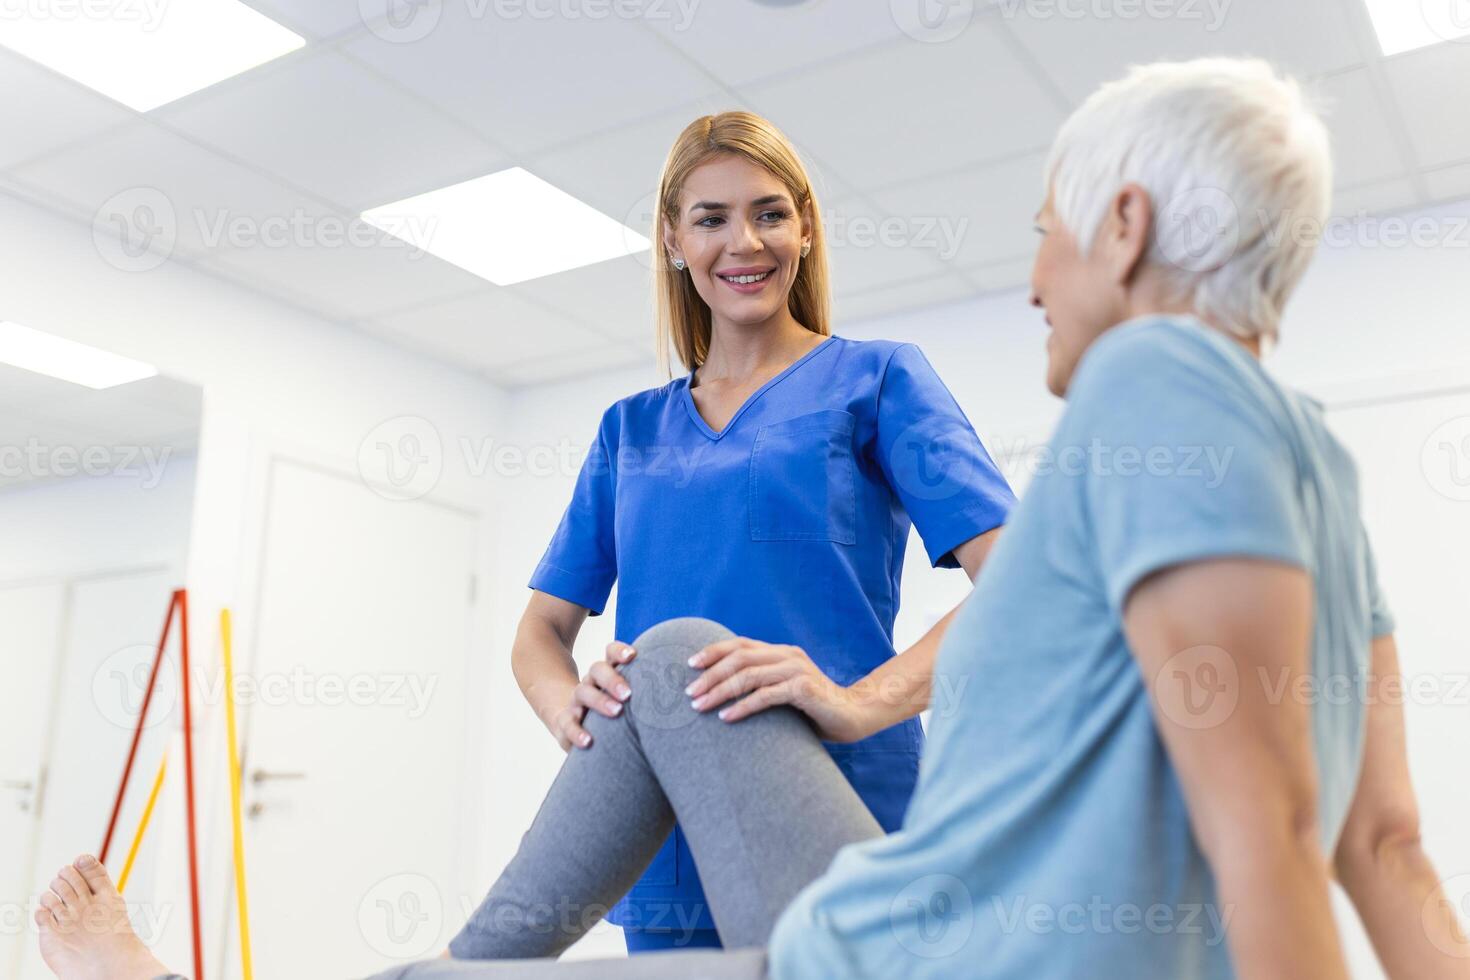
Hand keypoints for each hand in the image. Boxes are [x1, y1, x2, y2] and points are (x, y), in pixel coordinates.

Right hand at [546, 642, 636, 750]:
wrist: (563, 717)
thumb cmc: (603, 708)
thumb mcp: (617, 696)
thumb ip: (634, 691)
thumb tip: (676, 689)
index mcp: (603, 674)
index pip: (610, 654)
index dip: (619, 651)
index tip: (632, 655)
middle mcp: (589, 683)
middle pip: (597, 670)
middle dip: (612, 679)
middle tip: (628, 693)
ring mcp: (576, 701)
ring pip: (583, 693)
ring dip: (600, 701)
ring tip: (617, 712)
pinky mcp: (565, 722)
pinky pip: (569, 725)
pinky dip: (578, 733)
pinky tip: (588, 741)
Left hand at [685, 637, 869, 742]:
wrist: (853, 716)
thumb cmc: (813, 708)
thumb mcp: (784, 690)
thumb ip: (761, 684)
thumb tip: (721, 690)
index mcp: (781, 652)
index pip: (740, 644)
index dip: (713, 652)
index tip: (689, 665)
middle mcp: (788, 656)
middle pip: (739, 658)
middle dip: (710, 675)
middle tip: (688, 693)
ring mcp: (797, 670)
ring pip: (748, 675)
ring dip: (719, 691)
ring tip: (699, 706)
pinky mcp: (804, 689)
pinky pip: (765, 696)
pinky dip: (742, 706)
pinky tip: (726, 718)